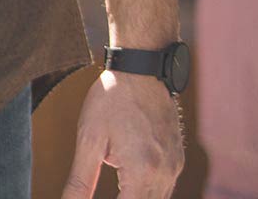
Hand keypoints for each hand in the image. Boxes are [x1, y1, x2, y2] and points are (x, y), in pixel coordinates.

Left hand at [61, 70, 183, 198]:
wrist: (142, 70)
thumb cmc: (111, 100)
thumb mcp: (89, 139)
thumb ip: (80, 180)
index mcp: (142, 172)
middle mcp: (165, 174)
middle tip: (105, 193)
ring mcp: (175, 167)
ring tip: (116, 190)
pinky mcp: (177, 159)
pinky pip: (166, 189)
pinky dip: (148, 194)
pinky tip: (129, 187)